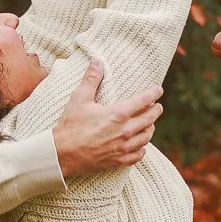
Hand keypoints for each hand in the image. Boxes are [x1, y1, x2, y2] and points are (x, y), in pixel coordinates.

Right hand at [52, 60, 162, 177]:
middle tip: (157, 106)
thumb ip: (91, 79)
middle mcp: (125, 131)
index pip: (144, 100)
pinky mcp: (119, 160)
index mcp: (118, 114)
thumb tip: (97, 61)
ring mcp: (123, 147)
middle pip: (150, 119)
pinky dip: (142, 148)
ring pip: (146, 136)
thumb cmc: (70, 125)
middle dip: (156, 110)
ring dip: (150, 128)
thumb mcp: (79, 99)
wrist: (62, 154)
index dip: (153, 93)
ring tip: (149, 124)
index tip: (158, 90)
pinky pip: (139, 154)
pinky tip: (139, 145)